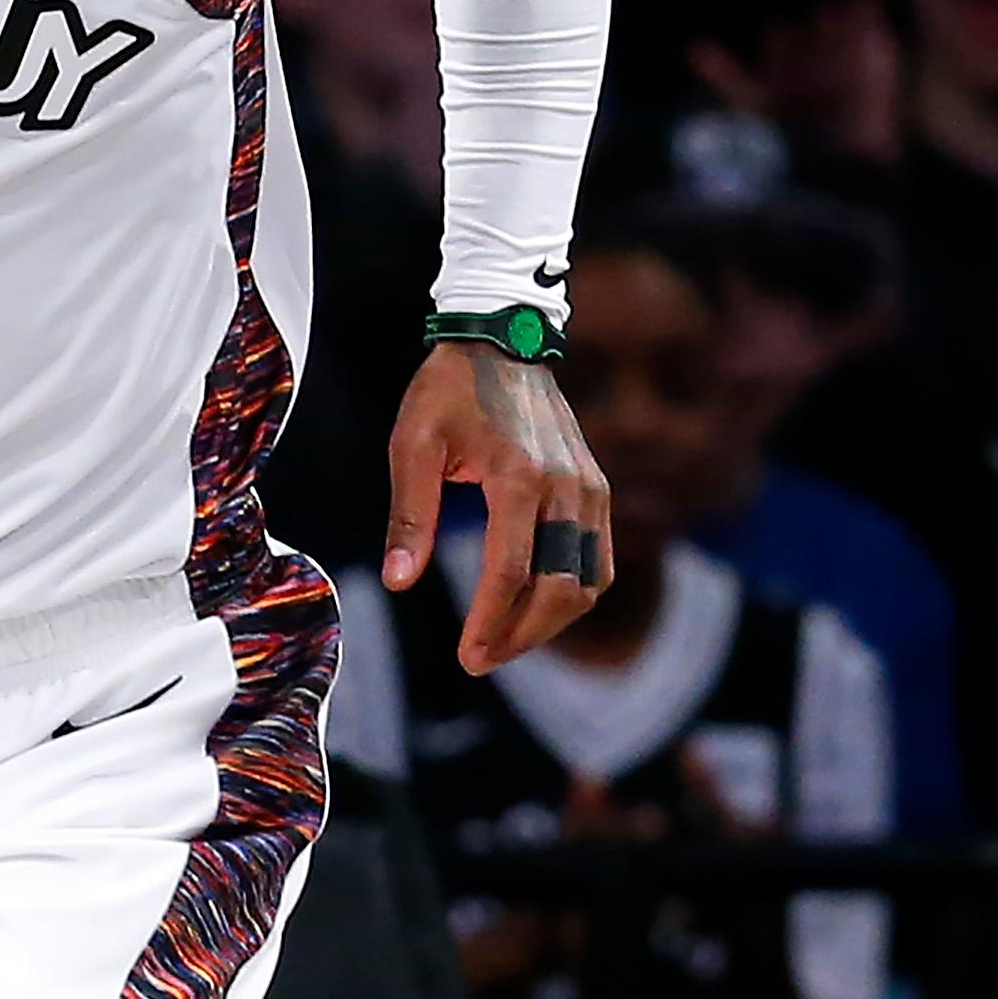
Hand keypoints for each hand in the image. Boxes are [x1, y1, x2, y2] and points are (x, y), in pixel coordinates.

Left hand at [380, 339, 613, 674]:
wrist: (504, 339)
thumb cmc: (448, 390)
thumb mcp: (412, 444)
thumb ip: (409, 515)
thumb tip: (399, 581)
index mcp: (519, 475)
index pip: (511, 571)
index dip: (490, 621)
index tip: (466, 655)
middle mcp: (566, 486)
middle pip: (558, 587)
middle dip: (520, 634)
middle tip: (479, 659)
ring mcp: (591, 488)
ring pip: (587, 581)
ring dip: (550, 623)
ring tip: (503, 641)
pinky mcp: (598, 489)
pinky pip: (598, 560)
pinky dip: (573, 594)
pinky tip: (535, 610)